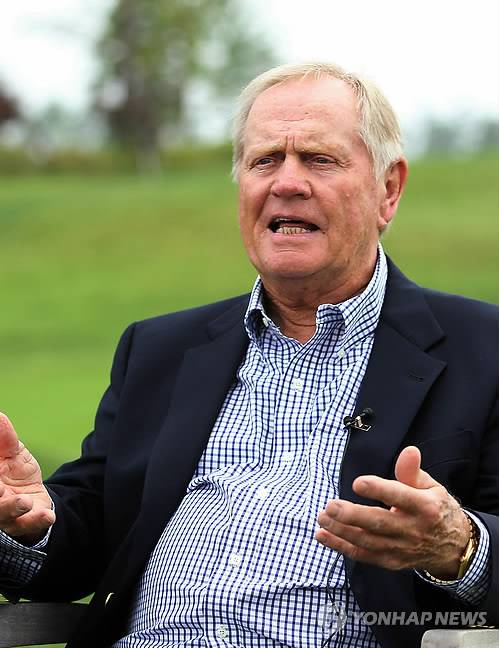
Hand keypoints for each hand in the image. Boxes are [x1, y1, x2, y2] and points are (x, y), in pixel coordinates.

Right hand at [0, 412, 54, 543]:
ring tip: (23, 501)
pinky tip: (47, 515)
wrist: (33, 498)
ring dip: (12, 508)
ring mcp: (5, 513)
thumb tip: (0, 416)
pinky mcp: (24, 522)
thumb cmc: (13, 472)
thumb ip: (5, 438)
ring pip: (2, 515)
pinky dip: (37, 520)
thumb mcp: (12, 452)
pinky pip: (28, 525)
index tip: (0, 460)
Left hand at [316, 446, 469, 578]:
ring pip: (367, 541)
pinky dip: (341, 547)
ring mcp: (401, 548)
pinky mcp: (390, 561)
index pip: (400, 497)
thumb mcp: (432, 487)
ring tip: (322, 517)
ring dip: (341, 531)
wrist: (454, 548)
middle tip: (330, 506)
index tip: (357, 483)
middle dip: (352, 515)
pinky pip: (363, 555)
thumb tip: (409, 450)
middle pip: (379, 523)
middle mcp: (412, 530)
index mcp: (425, 507)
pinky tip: (323, 535)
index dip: (379, 490)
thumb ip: (413, 471)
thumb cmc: (437, 509)